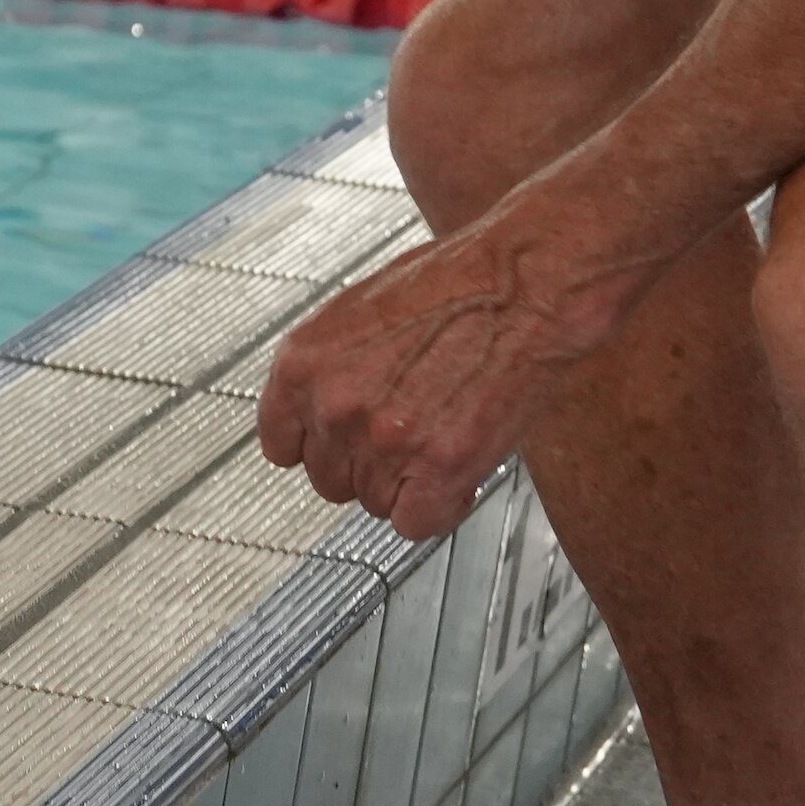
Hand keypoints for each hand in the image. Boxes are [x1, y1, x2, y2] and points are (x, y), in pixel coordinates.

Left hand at [254, 194, 642, 540]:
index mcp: (303, 363)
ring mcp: (385, 441)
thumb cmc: (456, 282)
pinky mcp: (440, 467)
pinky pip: (417, 523)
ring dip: (407, 485)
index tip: (341, 446)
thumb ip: (332, 368)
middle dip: (367, 466)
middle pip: (330, 479)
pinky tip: (459, 477)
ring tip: (440, 444)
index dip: (319, 447)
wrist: (524, 284)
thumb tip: (326, 407)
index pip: (281, 444)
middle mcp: (334, 406)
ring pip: (375, 503)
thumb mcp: (360, 311)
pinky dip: (440, 508)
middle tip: (407, 439)